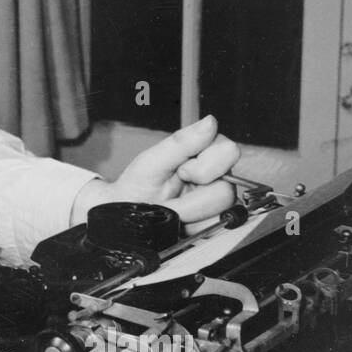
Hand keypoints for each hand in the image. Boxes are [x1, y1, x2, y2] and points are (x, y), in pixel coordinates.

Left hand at [69, 115, 240, 229]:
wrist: (123, 217)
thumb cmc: (136, 186)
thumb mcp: (152, 162)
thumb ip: (181, 143)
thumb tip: (210, 121)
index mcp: (204, 155)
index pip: (229, 152)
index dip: (203, 166)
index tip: (180, 172)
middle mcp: (216, 178)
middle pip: (227, 188)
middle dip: (193, 197)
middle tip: (171, 196)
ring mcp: (216, 205)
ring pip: (222, 212)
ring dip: (190, 214)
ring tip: (172, 210)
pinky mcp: (213, 226)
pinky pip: (215, 230)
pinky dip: (193, 228)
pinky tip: (179, 223)